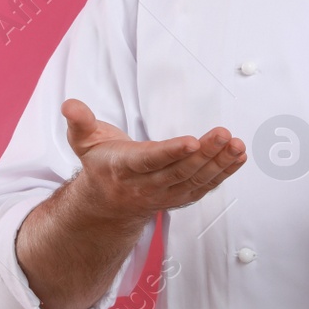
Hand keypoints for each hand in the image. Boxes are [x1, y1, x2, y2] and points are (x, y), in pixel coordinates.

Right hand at [63, 98, 246, 220]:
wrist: (107, 204)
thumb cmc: (100, 163)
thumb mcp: (83, 141)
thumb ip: (79, 121)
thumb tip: (69, 104)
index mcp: (122, 168)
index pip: (150, 160)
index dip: (171, 152)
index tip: (192, 140)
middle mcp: (146, 186)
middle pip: (179, 171)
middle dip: (205, 153)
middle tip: (225, 134)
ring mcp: (165, 195)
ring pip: (195, 180)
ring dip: (219, 163)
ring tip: (236, 144)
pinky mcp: (180, 197)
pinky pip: (205, 187)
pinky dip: (224, 173)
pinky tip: (238, 157)